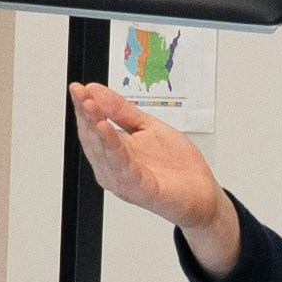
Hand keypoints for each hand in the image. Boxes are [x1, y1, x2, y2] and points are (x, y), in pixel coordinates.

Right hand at [69, 82, 237, 271]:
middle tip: (81, 93)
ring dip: (96, 127)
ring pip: (104, 152)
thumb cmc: (178, 167)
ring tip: (90, 106)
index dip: (84, 106)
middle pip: (93, 138)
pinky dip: (114, 149)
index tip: (77, 87)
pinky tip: (107, 131)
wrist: (203, 194)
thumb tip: (97, 91)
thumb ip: (123, 111)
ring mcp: (125, 180)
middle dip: (86, 113)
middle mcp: (114, 167)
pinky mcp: (139, 189)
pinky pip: (123, 167)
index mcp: (116, 152)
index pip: (93, 126)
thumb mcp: (150, 127)